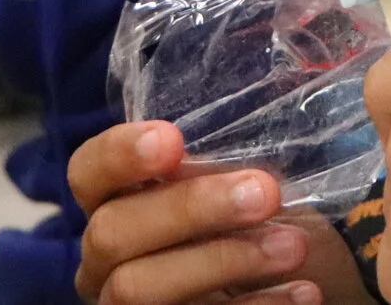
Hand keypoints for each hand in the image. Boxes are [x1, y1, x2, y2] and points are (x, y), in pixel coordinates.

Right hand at [71, 120, 363, 304]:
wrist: (293, 280)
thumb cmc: (256, 218)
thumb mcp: (240, 178)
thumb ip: (227, 153)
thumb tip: (272, 105)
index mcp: (113, 201)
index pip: (86, 172)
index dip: (118, 155)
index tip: (173, 139)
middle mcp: (106, 257)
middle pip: (112, 231)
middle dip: (189, 209)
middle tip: (265, 193)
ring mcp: (126, 303)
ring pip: (139, 288)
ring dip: (222, 261)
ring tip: (294, 246)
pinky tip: (304, 291)